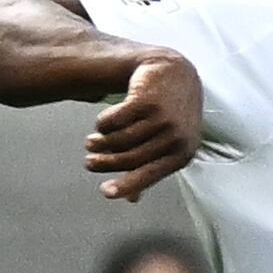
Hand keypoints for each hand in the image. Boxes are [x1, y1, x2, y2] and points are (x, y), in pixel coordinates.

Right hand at [84, 53, 202, 201]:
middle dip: (103, 162)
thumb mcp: (168, 143)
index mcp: (182, 154)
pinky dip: (103, 123)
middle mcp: (175, 138)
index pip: (150, 175)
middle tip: (89, 161)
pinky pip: (114, 119)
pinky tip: (102, 123)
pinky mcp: (146, 99)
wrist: (175, 72)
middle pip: (128, 158)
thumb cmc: (171, 114)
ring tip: (91, 142)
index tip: (105, 192)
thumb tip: (131, 200)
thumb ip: (150, 168)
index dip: (125, 185)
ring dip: (99, 142)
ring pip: (119, 139)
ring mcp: (162, 118)